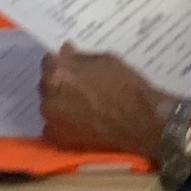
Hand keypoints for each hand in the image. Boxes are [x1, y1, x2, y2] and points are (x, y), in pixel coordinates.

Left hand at [39, 45, 169, 158]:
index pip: (48, 61)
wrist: (143, 123)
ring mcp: (52, 120)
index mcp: (59, 72)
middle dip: (59, 82)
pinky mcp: (59, 139)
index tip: (71, 65)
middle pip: (47, 84)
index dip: (61, 62)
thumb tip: (65, 50)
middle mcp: (49, 96)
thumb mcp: (105, 60)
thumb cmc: (127, 87)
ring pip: (50, 105)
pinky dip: (63, 122)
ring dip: (60, 102)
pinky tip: (80, 122)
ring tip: (82, 105)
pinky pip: (54, 126)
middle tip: (78, 86)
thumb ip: (80, 57)